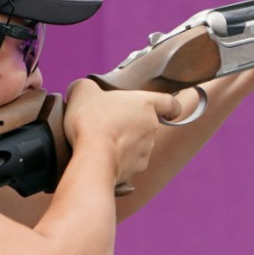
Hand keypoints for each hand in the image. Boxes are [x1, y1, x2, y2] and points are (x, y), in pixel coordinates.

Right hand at [64, 79, 186, 186]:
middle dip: (133, 125)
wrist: (93, 157)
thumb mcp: (83, 91)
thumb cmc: (91, 119)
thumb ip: (87, 86)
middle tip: (111, 123)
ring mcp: (146, 150)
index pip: (171, 104)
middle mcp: (151, 127)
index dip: (170, 107)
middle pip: (148, 124)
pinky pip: (130, 162)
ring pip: (139, 144)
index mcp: (146, 104)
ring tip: (102, 142)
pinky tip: (102, 158)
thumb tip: (83, 89)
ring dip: (125, 143)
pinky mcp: (137, 168)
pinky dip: (119, 161)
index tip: (167, 111)